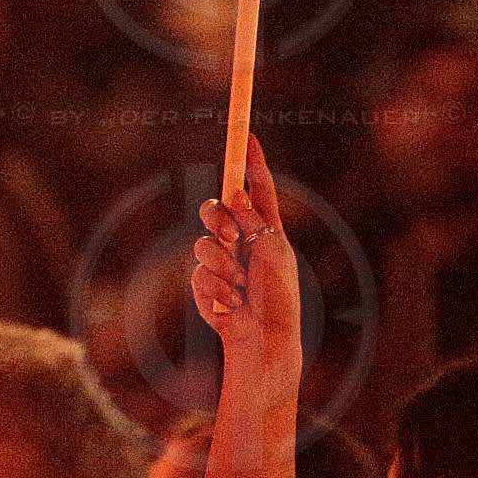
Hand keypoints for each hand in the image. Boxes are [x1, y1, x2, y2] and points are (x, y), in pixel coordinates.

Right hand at [192, 135, 302, 400]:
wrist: (265, 341)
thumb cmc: (279, 299)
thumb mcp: (275, 252)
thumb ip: (255, 222)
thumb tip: (237, 194)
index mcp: (267, 232)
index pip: (257, 190)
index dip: (252, 163)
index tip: (247, 136)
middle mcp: (242, 244)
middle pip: (215, 210)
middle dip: (216, 218)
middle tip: (228, 233)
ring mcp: (221, 266)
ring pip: (202, 244)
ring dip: (221, 264)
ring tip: (239, 287)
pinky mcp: (205, 289)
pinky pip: (198, 276)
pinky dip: (216, 290)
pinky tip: (231, 306)